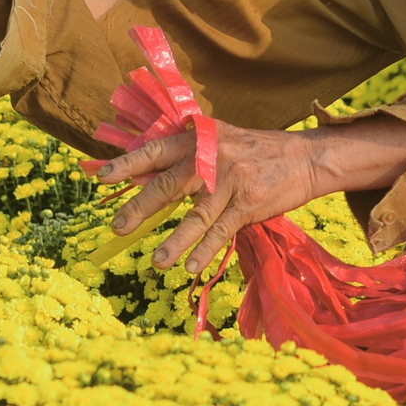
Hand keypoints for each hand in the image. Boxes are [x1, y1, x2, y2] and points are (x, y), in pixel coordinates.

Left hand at [89, 121, 321, 272]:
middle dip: (140, 207)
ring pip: (196, 215)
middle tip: (117, 226)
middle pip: (169, 184)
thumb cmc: (255, 151)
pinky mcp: (249, 203)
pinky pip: (222, 230)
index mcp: (199, 138)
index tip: (101, 177)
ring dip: (175, 241)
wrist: (304, 157)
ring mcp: (231, 181)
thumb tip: (147, 178)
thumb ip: (188, 155)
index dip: (128, 164)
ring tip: (156, 261)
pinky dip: (205, 250)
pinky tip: (191, 267)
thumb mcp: (219, 141)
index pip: (156, 150)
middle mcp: (212, 156)